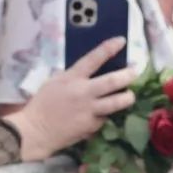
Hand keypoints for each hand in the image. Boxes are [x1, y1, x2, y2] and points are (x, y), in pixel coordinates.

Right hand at [8, 38, 137, 159]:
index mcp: (72, 77)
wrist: (36, 131)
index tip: (122, 41)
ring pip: (115, 102)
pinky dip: (106, 116)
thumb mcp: (54, 82)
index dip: (109, 48)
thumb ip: (72, 77)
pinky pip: (104, 118)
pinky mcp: (91, 126)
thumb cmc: (42, 105)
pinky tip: (106, 114)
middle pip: (112, 81)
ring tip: (131, 95)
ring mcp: (89, 110)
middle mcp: (83, 92)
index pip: (94, 58)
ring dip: (127, 98)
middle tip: (135, 71)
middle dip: (127, 75)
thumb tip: (88, 73)